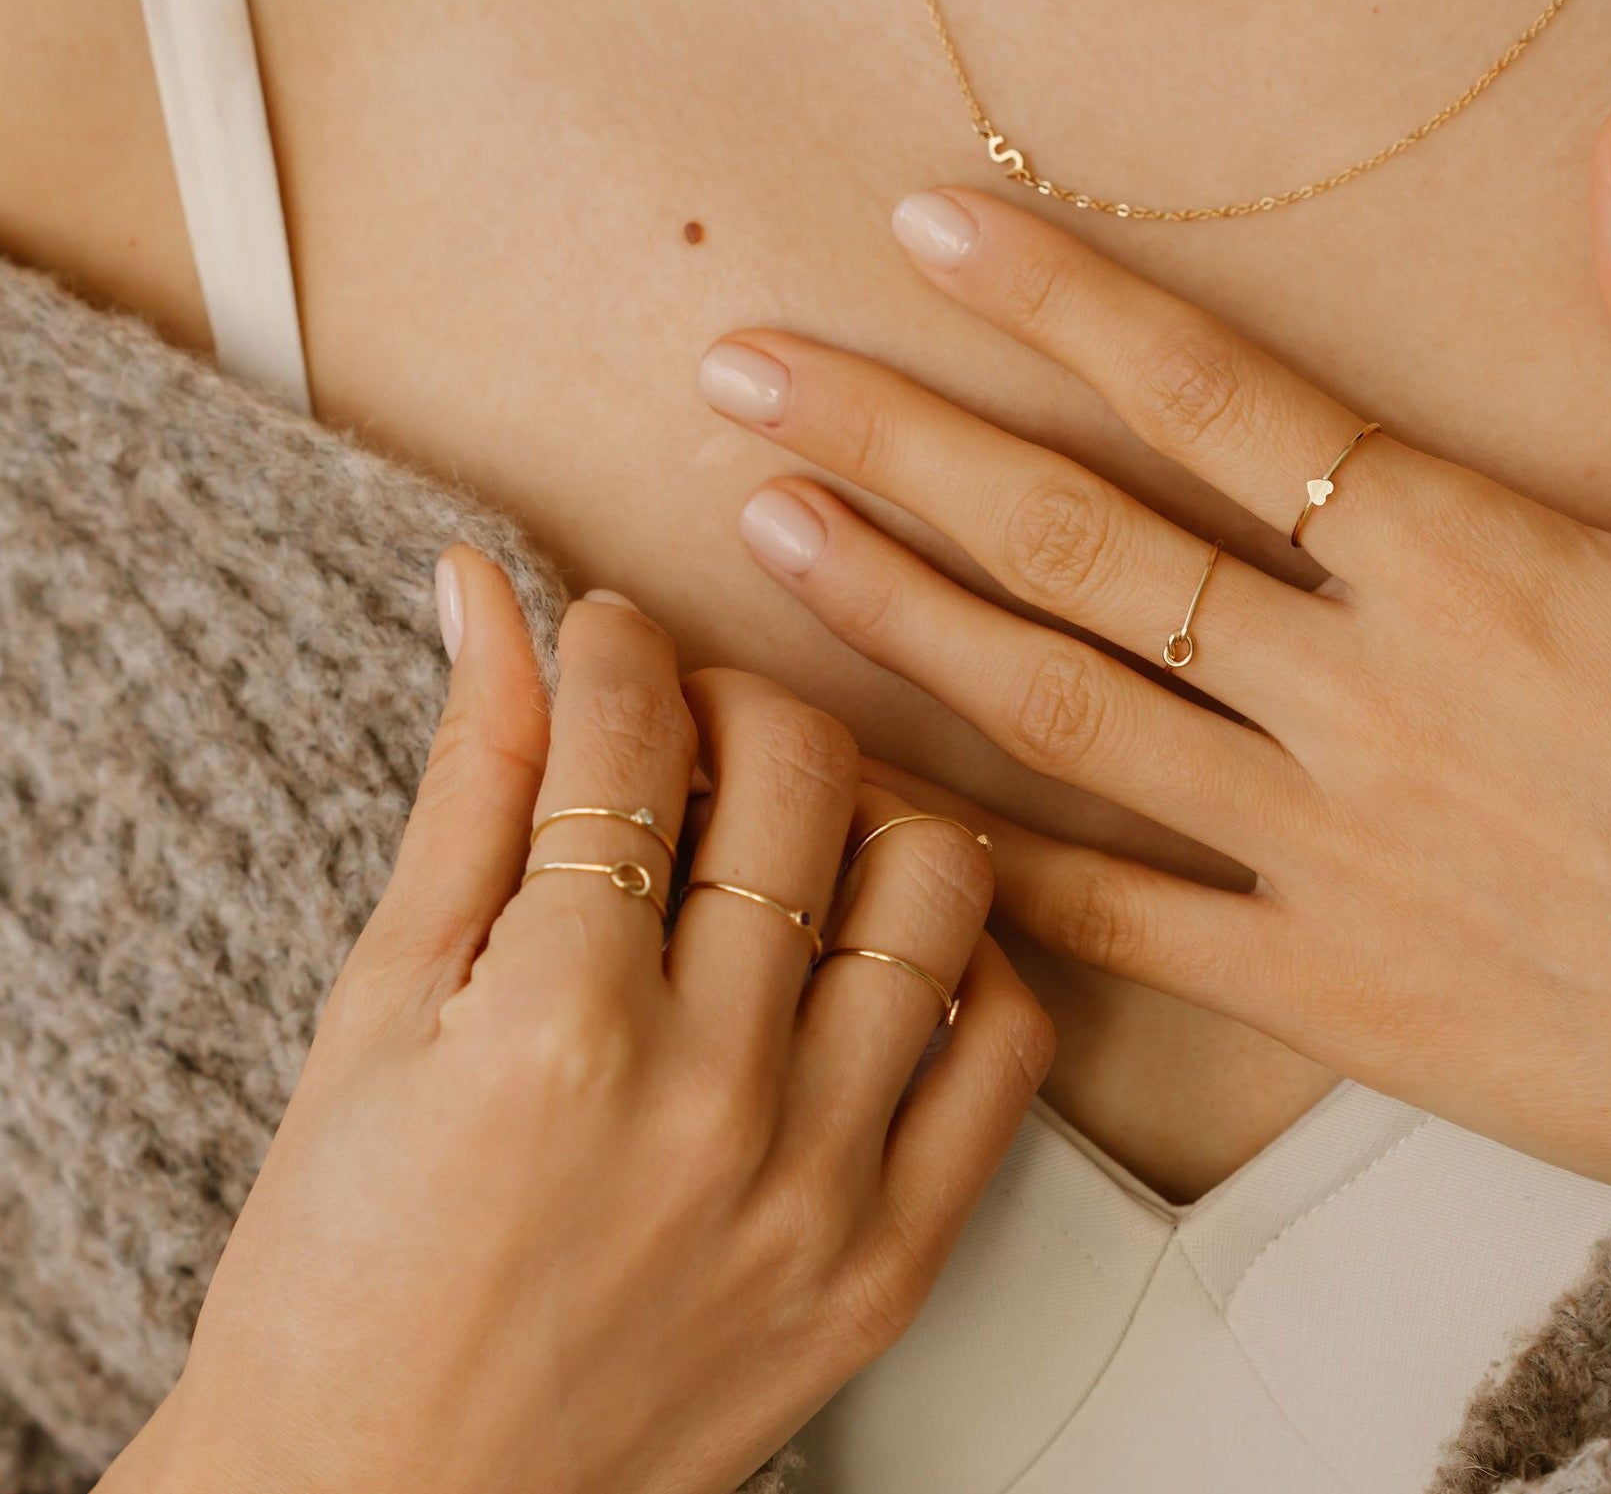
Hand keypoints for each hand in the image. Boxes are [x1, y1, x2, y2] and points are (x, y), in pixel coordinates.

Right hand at [104, 553, 1049, 1493]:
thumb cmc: (340, 1276)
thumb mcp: (372, 1013)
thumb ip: (464, 786)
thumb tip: (486, 594)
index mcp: (555, 1026)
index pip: (633, 736)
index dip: (615, 644)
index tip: (604, 636)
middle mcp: (711, 1097)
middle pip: (802, 772)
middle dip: (740, 695)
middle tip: (691, 724)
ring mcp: (820, 1185)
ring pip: (937, 880)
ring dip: (867, 811)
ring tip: (792, 832)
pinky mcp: (891, 1261)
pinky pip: (1009, 1046)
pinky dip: (961, 963)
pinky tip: (873, 952)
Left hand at [695, 90, 1610, 1252]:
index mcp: (1474, 569)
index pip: (1218, 399)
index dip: (1061, 305)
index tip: (924, 228)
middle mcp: (1362, 698)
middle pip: (1086, 543)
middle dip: (900, 442)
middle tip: (741, 367)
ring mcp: (1322, 848)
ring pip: (1063, 712)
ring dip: (894, 617)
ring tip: (753, 533)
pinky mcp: (1318, 984)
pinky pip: (1113, 924)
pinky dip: (978, 867)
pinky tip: (857, 813)